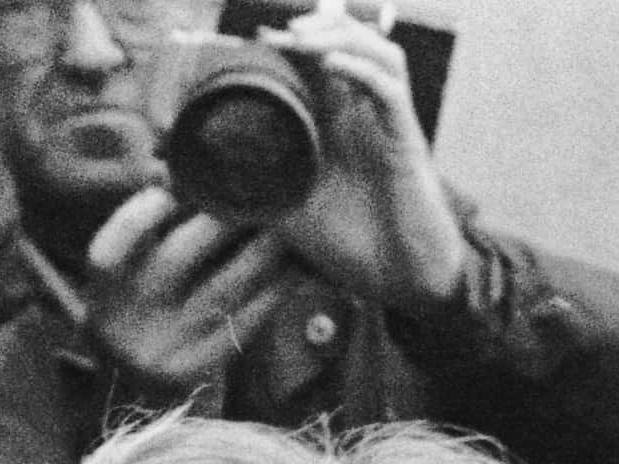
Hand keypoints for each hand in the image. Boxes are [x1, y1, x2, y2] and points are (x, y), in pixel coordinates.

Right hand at [73, 185, 305, 393]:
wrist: (138, 400)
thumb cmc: (138, 317)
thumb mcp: (124, 280)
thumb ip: (141, 227)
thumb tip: (167, 163)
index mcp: (100, 296)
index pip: (109, 251)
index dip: (140, 213)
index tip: (169, 187)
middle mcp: (127, 325)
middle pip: (177, 258)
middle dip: (222, 218)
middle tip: (256, 189)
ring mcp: (165, 351)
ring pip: (223, 287)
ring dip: (262, 249)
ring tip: (285, 222)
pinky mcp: (200, 370)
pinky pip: (246, 321)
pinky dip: (274, 290)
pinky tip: (294, 267)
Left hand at [247, 0, 468, 312]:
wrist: (403, 282)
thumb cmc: (357, 249)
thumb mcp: (293, 216)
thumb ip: (261, 192)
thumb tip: (212, 179)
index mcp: (339, 127)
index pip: (320, 66)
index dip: (293, 45)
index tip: (255, 39)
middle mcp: (365, 116)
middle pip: (351, 44)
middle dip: (318, 26)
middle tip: (280, 30)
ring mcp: (387, 124)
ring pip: (376, 52)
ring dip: (339, 36)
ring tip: (303, 36)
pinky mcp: (406, 139)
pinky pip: (388, 89)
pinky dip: (360, 69)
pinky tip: (330, 63)